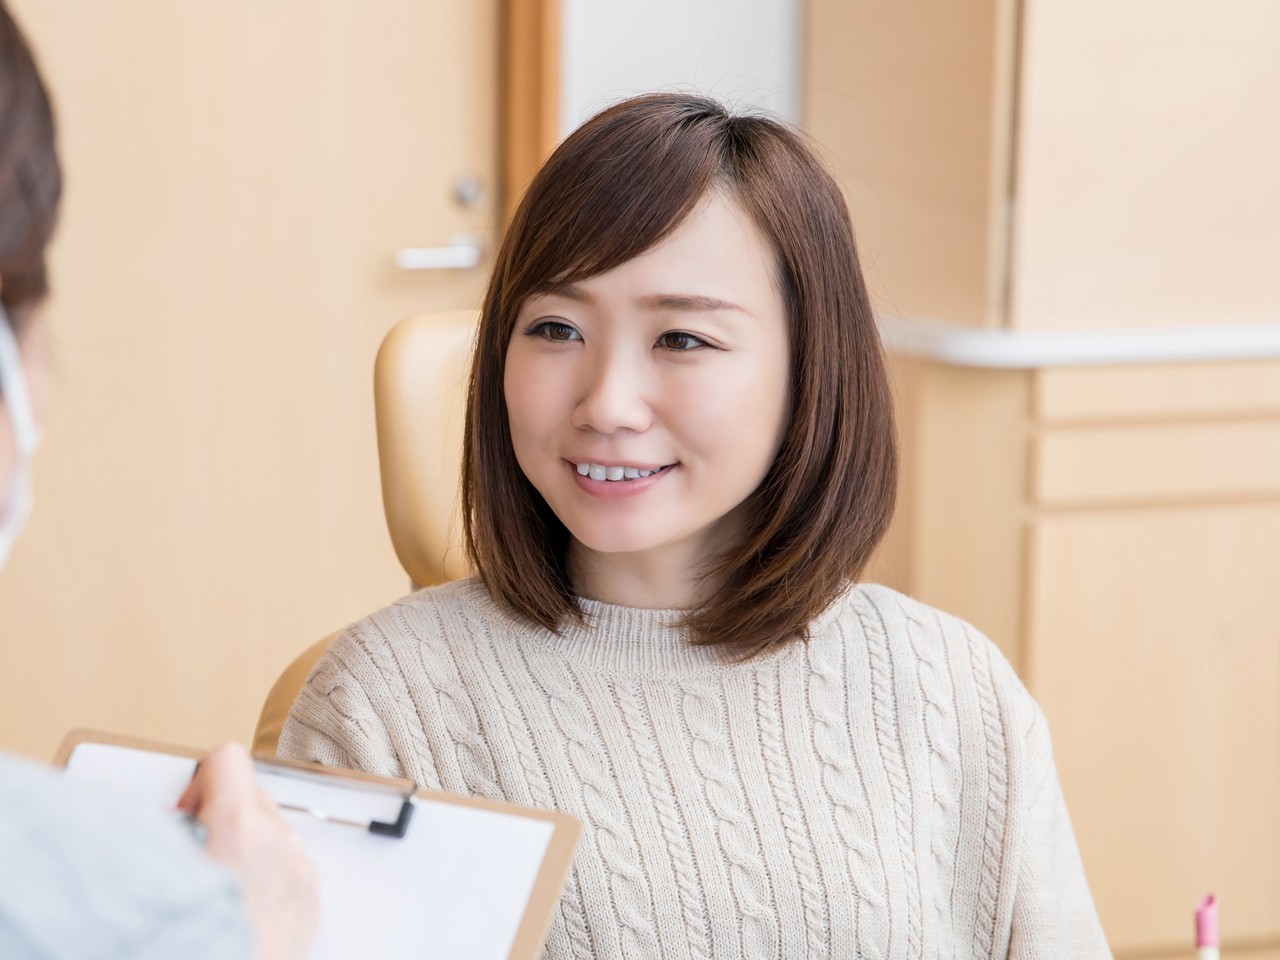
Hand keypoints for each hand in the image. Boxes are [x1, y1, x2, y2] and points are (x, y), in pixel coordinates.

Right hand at [178, 742, 318, 959]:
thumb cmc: (188, 940)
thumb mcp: (156, 874)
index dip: (201, 781)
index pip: (227, 758)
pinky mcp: (311, 899)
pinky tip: (240, 912)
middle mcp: (277, 841)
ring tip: (216, 892)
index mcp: (238, 825)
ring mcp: (300, 871)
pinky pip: (289, 868)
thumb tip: (169, 823)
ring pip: (272, 834)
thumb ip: (163, 836)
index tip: (190, 810)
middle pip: (251, 796)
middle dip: (223, 817)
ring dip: (247, 849)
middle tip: (196, 856)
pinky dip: (268, 879)